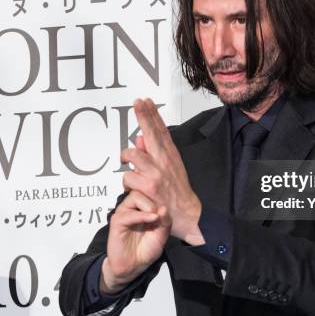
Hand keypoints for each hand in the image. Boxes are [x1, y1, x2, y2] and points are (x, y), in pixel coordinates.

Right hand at [101, 190, 170, 294]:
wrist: (134, 267)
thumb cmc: (146, 250)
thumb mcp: (162, 235)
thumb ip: (165, 221)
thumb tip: (164, 207)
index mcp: (143, 209)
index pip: (149, 191)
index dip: (159, 196)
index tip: (168, 206)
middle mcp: (132, 208)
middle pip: (141, 189)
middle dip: (154, 198)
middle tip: (160, 213)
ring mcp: (124, 214)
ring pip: (134, 196)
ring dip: (148, 205)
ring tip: (156, 217)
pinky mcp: (117, 222)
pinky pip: (128, 213)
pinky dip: (141, 215)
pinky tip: (152, 219)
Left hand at [121, 98, 203, 245]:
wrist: (187, 214)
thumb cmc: (176, 191)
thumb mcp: (170, 169)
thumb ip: (154, 153)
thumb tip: (139, 138)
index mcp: (170, 155)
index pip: (160, 130)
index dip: (152, 114)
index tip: (145, 100)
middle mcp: (164, 160)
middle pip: (151, 133)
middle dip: (143, 116)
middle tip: (137, 102)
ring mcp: (156, 172)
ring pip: (133, 154)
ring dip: (126, 158)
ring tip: (126, 164)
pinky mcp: (149, 186)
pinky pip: (128, 176)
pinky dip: (127, 182)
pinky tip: (132, 187)